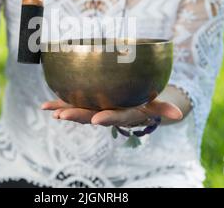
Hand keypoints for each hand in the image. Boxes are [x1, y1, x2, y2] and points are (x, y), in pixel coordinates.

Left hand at [41, 99, 183, 126]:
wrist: (132, 106)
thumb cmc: (145, 102)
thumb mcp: (156, 104)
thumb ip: (164, 108)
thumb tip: (180, 113)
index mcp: (123, 114)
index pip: (116, 117)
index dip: (107, 118)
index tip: (97, 120)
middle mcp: (107, 113)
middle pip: (91, 116)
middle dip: (76, 116)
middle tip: (61, 116)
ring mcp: (95, 108)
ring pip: (79, 111)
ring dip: (64, 111)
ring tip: (51, 111)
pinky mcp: (86, 103)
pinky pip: (71, 103)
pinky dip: (57, 103)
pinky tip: (44, 106)